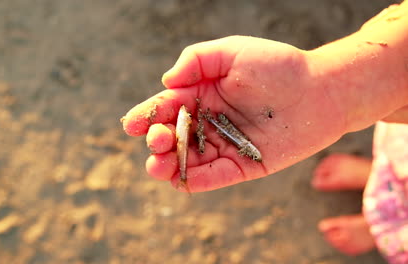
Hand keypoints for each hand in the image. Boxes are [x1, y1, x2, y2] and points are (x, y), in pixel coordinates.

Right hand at [122, 36, 346, 191]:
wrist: (320, 90)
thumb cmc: (277, 66)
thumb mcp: (231, 51)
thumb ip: (195, 60)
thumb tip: (166, 82)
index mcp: (201, 95)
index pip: (166, 108)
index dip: (145, 116)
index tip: (131, 124)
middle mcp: (208, 122)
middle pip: (171, 137)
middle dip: (156, 141)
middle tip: (157, 139)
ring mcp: (224, 145)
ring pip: (187, 162)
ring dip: (167, 166)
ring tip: (159, 164)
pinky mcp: (242, 165)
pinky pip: (213, 178)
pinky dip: (194, 181)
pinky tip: (180, 179)